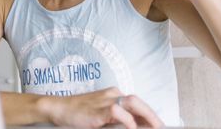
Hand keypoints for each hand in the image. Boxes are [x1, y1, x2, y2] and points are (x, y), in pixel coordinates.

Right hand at [44, 87, 162, 127]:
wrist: (58, 109)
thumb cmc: (77, 114)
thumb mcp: (100, 116)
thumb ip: (116, 119)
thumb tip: (135, 126)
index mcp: (112, 95)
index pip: (136, 104)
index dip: (149, 115)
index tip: (158, 125)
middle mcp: (111, 95)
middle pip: (137, 101)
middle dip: (152, 116)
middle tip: (162, 128)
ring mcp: (105, 100)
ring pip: (132, 103)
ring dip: (146, 116)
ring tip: (154, 128)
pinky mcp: (98, 109)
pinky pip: (118, 112)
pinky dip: (128, 121)